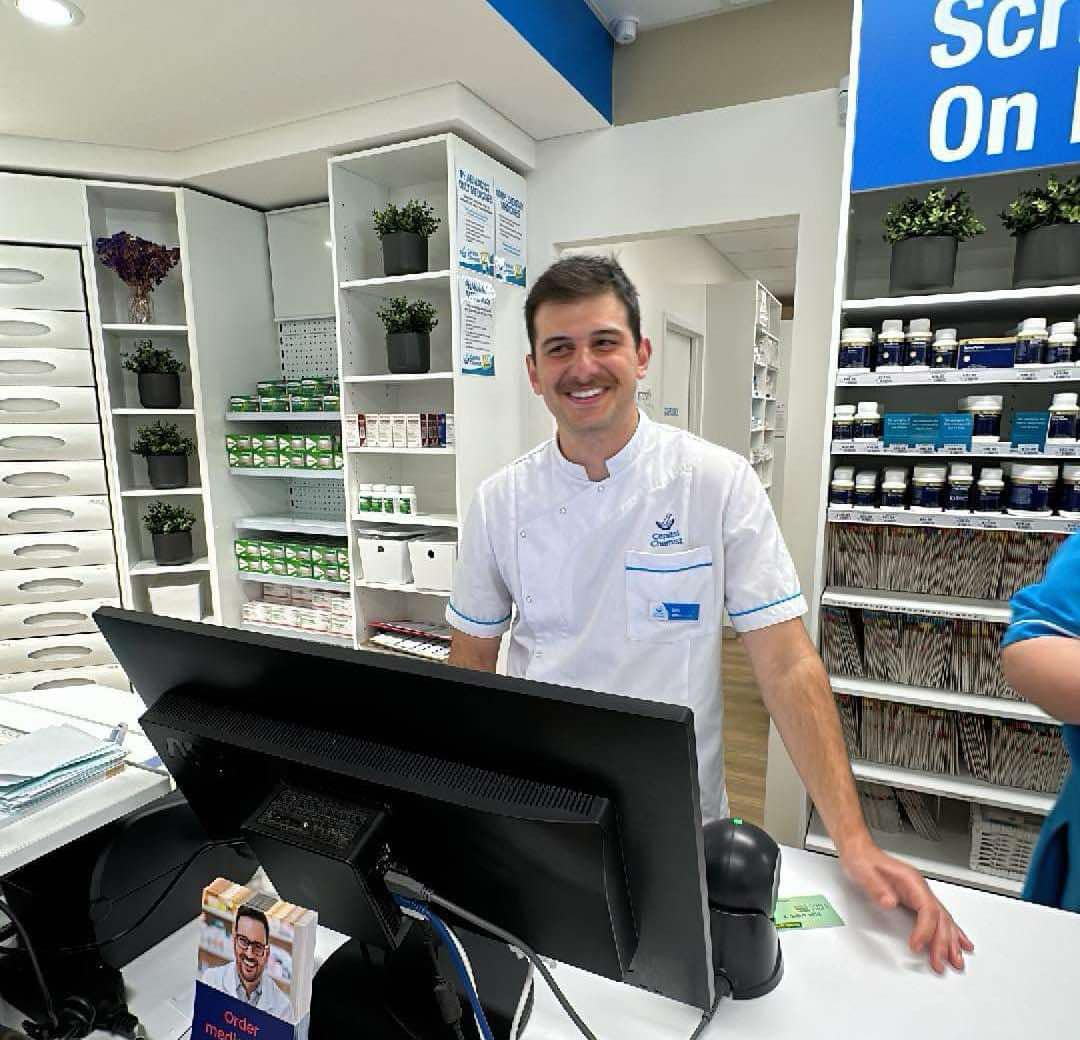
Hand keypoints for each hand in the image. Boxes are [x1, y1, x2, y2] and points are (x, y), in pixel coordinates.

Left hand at [838, 834, 973, 972]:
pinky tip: (958, 941)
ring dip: (951, 941)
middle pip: (940, 917)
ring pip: (943, 919)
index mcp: (911, 881)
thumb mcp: (864, 872)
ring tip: (956, 961)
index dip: (925, 930)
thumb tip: (889, 902)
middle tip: (940, 963)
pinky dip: (950, 931)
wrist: (858, 851)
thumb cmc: (862, 860)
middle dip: (943, 943)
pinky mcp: (916, 899)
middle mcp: (919, 887)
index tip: (916, 946)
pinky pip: (938, 917)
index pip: (927, 909)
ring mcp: (920, 893)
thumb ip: (876, 888)